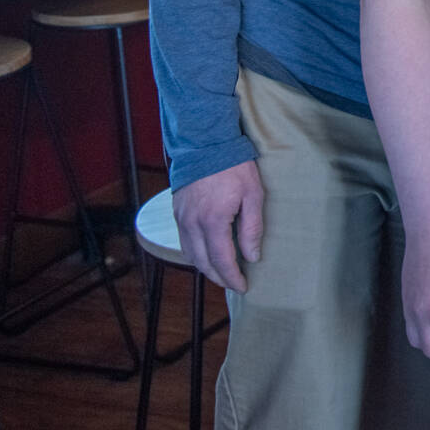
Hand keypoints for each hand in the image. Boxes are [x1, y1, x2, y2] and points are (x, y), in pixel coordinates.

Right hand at [173, 160, 265, 291]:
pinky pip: (184, 241)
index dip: (232, 278)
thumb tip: (252, 256)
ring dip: (205, 267)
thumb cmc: (234, 166)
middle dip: (218, 277)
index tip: (243, 286)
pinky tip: (207, 253)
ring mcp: (181, 218)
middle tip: (234, 284)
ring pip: (190, 254)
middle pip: (202, 263)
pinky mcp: (177, 212)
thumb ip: (252, 228)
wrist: (205, 143)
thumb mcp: (253, 194)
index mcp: (213, 221)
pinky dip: (195, 253)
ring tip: (222, 272)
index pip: (221, 260)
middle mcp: (192, 224)